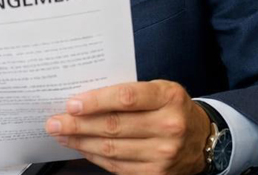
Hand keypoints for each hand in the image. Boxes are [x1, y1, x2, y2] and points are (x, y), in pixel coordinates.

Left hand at [44, 80, 212, 174]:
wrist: (203, 140)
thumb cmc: (172, 109)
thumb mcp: (161, 90)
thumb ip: (129, 92)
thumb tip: (85, 98)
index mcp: (169, 97)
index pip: (126, 98)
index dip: (95, 101)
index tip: (71, 103)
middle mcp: (169, 126)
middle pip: (114, 126)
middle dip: (78, 124)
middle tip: (54, 121)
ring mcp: (163, 154)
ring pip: (112, 149)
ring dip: (81, 141)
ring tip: (61, 134)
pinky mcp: (156, 174)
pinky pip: (117, 166)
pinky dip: (94, 156)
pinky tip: (81, 147)